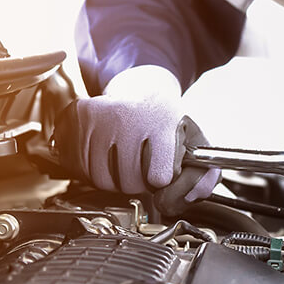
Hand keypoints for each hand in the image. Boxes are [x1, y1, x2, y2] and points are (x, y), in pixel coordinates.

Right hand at [54, 66, 219, 213]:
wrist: (140, 88)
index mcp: (161, 121)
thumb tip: (192, 195)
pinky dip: (96, 171)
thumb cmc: (166, 121)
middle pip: (130, 183)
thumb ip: (204, 174)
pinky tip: (108, 155)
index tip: (164, 170)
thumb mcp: (194, 142)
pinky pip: (84, 169)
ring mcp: (101, 118)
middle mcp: (128, 117)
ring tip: (127, 159)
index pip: (160, 177)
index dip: (162, 180)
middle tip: (144, 163)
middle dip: (140, 182)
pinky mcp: (80, 119)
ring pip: (105, 181)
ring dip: (117, 180)